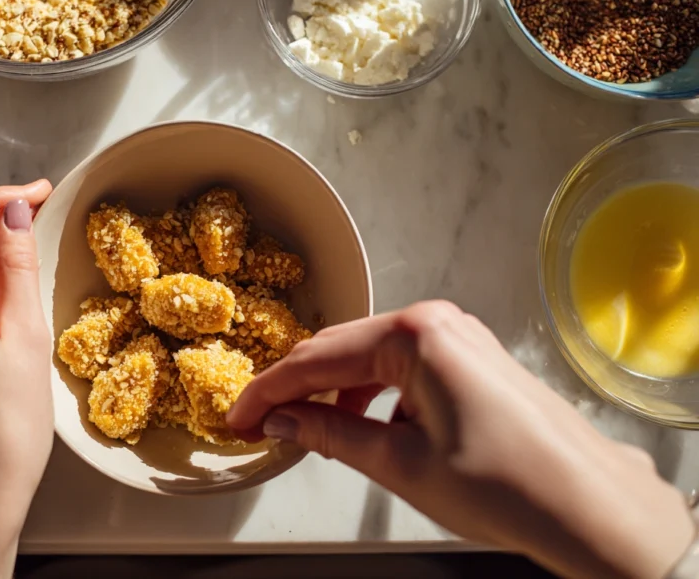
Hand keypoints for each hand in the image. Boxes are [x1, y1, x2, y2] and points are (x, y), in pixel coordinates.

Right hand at [228, 301, 694, 578]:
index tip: (238, 417)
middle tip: (260, 422)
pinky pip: (400, 365)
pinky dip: (371, 391)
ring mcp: (455, 335)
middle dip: (297, 387)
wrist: (587, 504)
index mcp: (414, 336)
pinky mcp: (468, 356)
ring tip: (307, 430)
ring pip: (369, 356)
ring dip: (334, 391)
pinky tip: (358, 424)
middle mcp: (435, 322)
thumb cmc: (506, 484)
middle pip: (341, 348)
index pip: (317, 359)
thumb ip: (332, 434)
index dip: (269, 392)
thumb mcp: (400, 463)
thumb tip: (285, 421)